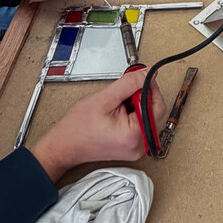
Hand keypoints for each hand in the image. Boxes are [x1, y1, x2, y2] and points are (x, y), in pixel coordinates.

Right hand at [30, 69, 167, 179]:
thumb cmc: (79, 127)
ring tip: (116, 105)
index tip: (140, 78)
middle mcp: (140, 146)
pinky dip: (132, 115)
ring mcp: (137, 148)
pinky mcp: (132, 147)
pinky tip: (118, 114)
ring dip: (135, 105)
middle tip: (122, 93)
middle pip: (154, 111)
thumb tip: (148, 74)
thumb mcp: (105, 98)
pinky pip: (140, 125)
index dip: (150, 88)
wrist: (65, 145)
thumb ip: (130, 83)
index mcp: (134, 135)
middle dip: (140, 97)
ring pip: (147, 117)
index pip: (158, 106)